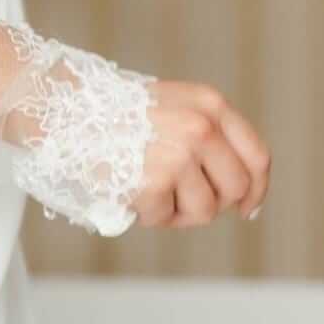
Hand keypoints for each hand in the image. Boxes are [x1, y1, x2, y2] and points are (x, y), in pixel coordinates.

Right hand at [130, 79, 271, 229]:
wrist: (66, 112)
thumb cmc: (121, 116)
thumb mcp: (177, 108)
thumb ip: (211, 138)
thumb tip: (245, 195)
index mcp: (211, 105)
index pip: (257, 156)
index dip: (257, 189)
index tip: (248, 209)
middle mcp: (201, 127)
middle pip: (237, 188)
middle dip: (215, 202)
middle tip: (183, 200)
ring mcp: (178, 155)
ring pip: (206, 210)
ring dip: (179, 211)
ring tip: (151, 190)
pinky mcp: (152, 183)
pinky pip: (165, 218)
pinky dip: (149, 214)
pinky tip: (131, 191)